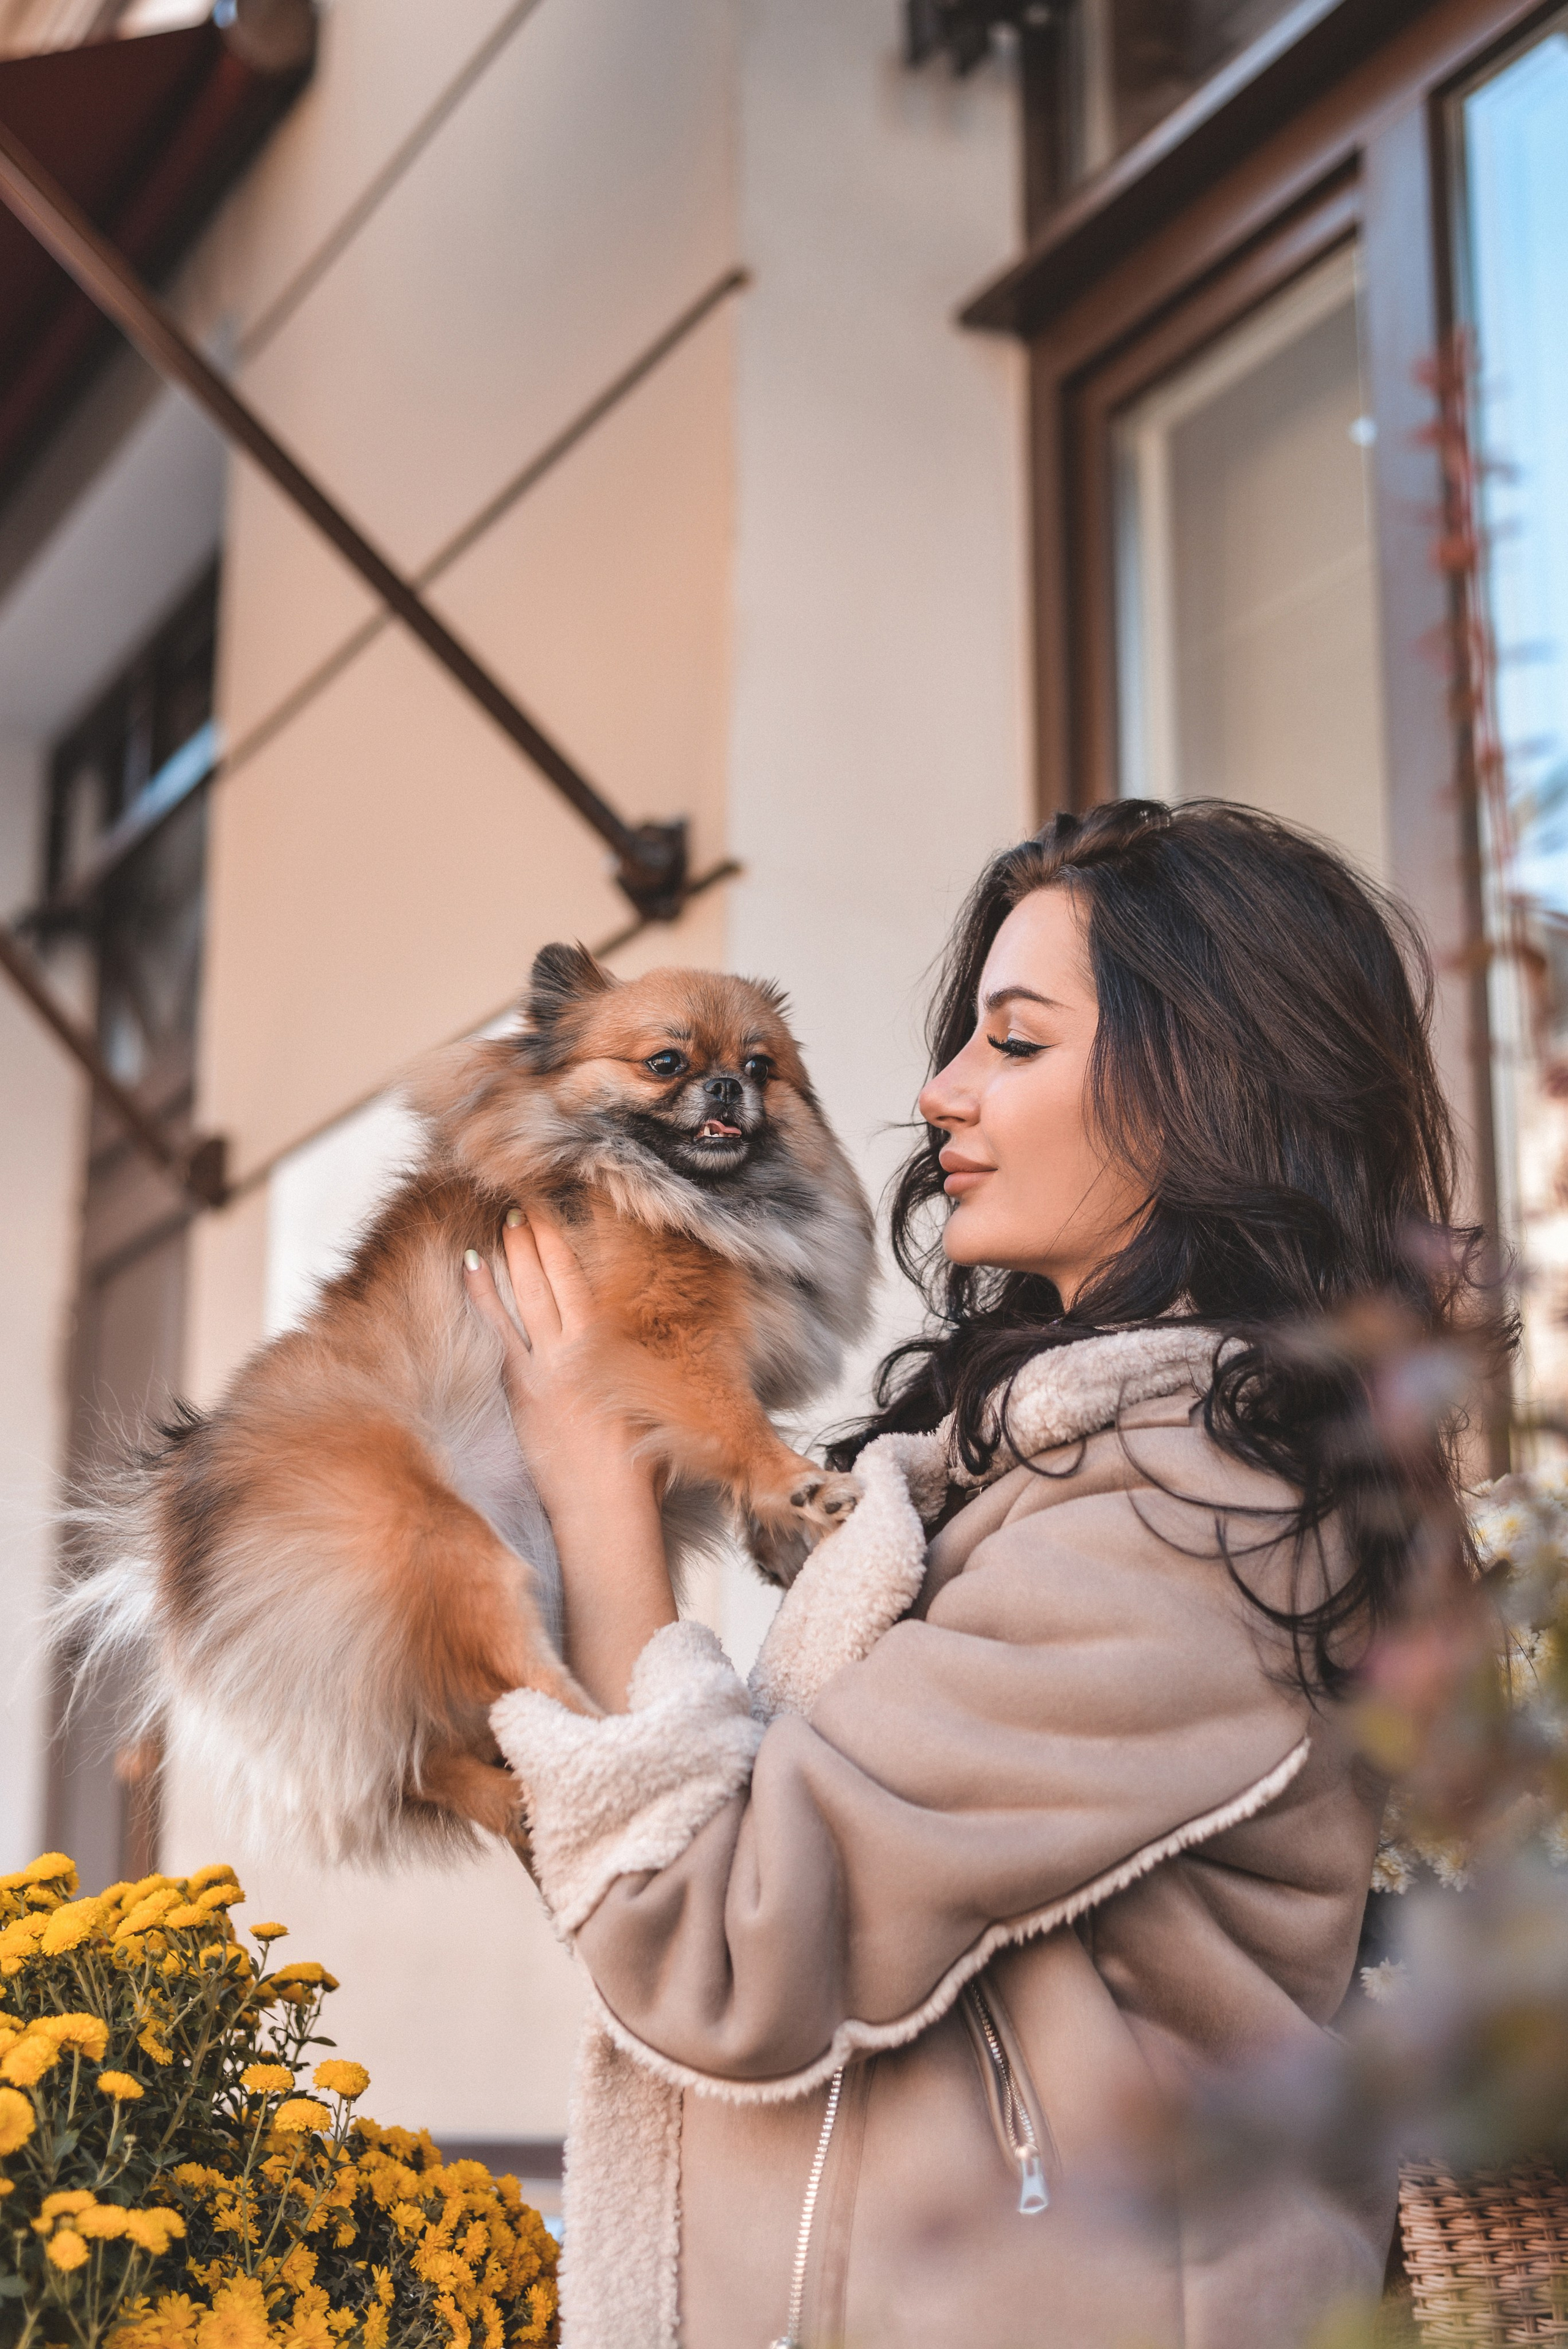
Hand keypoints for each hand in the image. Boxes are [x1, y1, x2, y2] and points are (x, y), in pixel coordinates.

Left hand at [463, 1207, 639, 1519]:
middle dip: (541, 1234)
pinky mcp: (521, 1391)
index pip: (590, 1277)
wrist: (607, 1512)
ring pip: (527, 1294)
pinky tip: (469, 1265)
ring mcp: (546, 1368)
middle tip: (528, 1198)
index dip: (573, 1239)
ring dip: (514, 1252)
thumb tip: (659, 1336)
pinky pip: (497, 1332)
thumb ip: (649, 1365)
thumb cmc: (643, 1468)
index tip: (566, 1208)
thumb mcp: (659, 1404)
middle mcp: (579, 1348)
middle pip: (556, 1276)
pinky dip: (481, 1296)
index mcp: (614, 1347)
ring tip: (505, 1217)